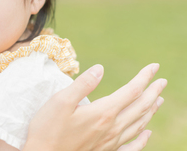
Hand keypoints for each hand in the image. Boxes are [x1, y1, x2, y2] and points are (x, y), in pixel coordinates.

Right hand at [23, 63, 166, 150]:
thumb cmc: (48, 128)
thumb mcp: (60, 101)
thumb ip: (82, 84)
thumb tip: (100, 68)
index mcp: (103, 112)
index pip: (132, 91)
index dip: (144, 77)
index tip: (154, 66)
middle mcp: (112, 128)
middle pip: (140, 107)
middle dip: (153, 92)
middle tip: (162, 81)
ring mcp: (110, 142)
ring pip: (139, 124)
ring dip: (151, 110)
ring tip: (158, 100)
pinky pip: (132, 146)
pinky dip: (143, 138)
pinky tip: (147, 133)